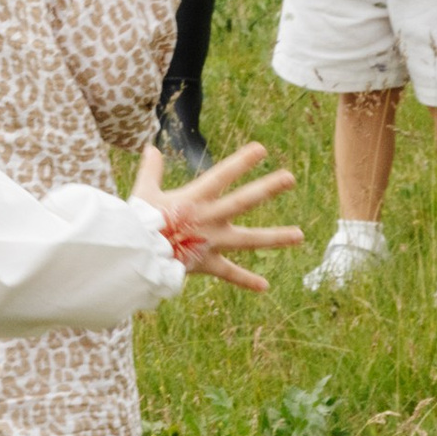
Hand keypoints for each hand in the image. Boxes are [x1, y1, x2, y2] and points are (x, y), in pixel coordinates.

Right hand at [131, 139, 302, 290]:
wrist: (136, 257)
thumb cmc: (138, 222)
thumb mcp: (144, 192)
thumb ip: (151, 170)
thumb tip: (151, 148)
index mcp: (194, 198)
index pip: (222, 175)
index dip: (241, 162)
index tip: (262, 149)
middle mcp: (209, 218)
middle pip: (244, 201)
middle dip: (268, 188)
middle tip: (290, 178)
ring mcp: (212, 241)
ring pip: (249, 239)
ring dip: (275, 237)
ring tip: (300, 235)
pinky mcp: (207, 263)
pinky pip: (229, 273)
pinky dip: (246, 280)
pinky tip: (265, 286)